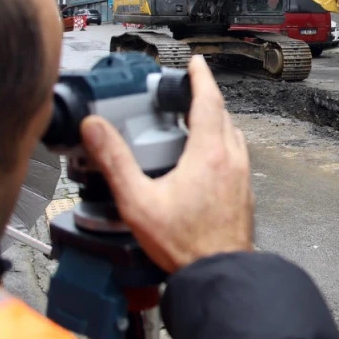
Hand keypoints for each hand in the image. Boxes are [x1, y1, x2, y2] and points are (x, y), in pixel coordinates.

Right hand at [79, 55, 253, 272]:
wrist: (220, 274)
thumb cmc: (185, 244)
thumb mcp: (138, 201)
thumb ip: (115, 161)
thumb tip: (95, 128)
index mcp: (209, 153)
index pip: (208, 100)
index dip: (200, 77)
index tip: (195, 63)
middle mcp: (231, 159)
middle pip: (221, 115)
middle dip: (204, 99)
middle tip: (184, 94)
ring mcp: (241, 177)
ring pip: (231, 136)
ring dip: (214, 123)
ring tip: (191, 125)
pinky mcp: (244, 194)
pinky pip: (235, 157)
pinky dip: (220, 146)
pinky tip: (203, 162)